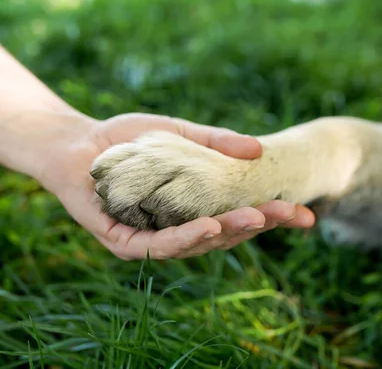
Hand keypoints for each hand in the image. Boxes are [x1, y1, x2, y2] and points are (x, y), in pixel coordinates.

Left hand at [39, 113, 314, 259]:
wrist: (76, 143)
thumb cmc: (126, 140)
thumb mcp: (177, 134)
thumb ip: (214, 142)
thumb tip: (259, 149)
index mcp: (192, 208)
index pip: (237, 217)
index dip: (271, 217)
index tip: (305, 214)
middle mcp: (175, 229)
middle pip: (223, 235)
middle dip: (258, 225)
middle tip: (288, 213)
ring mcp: (150, 239)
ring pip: (196, 245)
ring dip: (228, 233)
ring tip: (255, 218)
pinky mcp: (123, 242)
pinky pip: (158, 246)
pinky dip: (185, 238)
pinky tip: (209, 226)